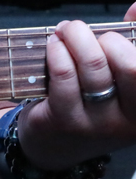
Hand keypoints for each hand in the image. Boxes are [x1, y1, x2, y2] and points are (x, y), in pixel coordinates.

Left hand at [18, 3, 135, 170]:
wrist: (52, 148)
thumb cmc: (88, 107)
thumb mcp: (117, 83)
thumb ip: (131, 46)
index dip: (134, 39)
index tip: (117, 32)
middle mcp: (130, 120)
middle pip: (130, 66)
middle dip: (106, 37)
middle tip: (83, 30)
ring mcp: (97, 123)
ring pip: (94, 67)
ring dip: (76, 39)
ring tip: (66, 30)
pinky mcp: (65, 122)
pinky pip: (64, 77)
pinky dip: (58, 53)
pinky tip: (54, 45)